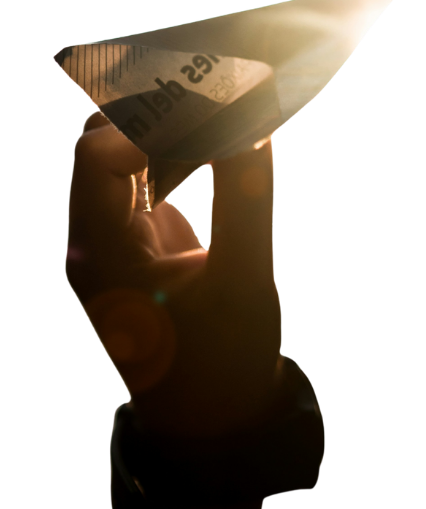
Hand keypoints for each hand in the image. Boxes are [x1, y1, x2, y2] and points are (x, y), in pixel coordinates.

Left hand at [66, 111, 283, 439]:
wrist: (212, 414)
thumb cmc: (226, 357)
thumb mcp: (244, 278)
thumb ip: (245, 196)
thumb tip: (250, 124)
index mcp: (101, 253)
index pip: (97, 158)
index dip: (145, 122)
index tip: (206, 105)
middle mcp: (92, 242)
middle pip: (98, 150)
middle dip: (149, 116)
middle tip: (209, 94)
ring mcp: (110, 244)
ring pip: (117, 164)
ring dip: (160, 134)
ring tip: (214, 113)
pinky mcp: (135, 247)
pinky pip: (140, 185)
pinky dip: (169, 158)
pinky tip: (208, 147)